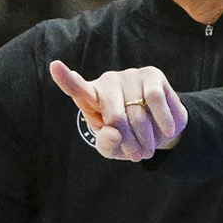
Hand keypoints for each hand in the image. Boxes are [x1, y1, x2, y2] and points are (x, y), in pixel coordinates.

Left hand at [50, 60, 187, 161]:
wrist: (161, 129)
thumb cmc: (129, 137)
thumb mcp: (113, 149)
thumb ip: (107, 144)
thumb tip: (113, 132)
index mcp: (91, 99)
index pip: (77, 88)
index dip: (66, 79)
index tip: (55, 66)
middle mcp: (107, 82)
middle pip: (114, 115)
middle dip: (128, 141)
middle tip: (136, 156)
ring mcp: (129, 76)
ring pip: (136, 112)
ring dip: (146, 138)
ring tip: (148, 149)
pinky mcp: (151, 75)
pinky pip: (155, 99)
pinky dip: (162, 120)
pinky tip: (167, 130)